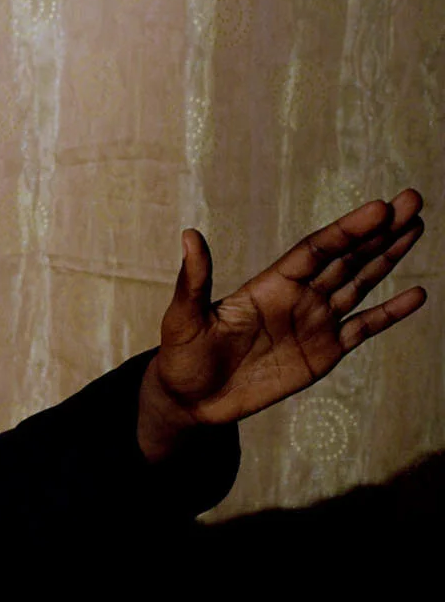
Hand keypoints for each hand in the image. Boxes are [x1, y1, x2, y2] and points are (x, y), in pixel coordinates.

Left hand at [138, 189, 426, 459]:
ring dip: (389, 257)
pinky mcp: (325, 352)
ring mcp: (315, 323)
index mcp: (270, 285)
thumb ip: (194, 280)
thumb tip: (189, 235)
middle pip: (346, 258)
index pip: (317, 249)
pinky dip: (390, 312)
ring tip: (416, 227)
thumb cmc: (183, 357)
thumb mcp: (184, 318)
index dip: (347, 229)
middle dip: (380, 231)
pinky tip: (417, 294)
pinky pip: (364, 328)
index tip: (380, 208)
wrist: (194, 401)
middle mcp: (298, 297)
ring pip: (360, 283)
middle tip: (413, 200)